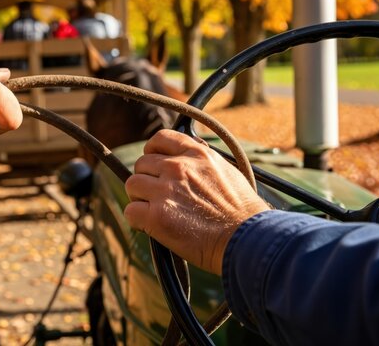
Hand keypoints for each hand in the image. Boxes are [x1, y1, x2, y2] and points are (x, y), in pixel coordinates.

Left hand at [124, 130, 268, 274]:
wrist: (247, 240)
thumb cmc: (242, 212)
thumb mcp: (226, 171)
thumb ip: (202, 162)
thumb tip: (184, 158)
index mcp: (197, 154)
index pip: (160, 138)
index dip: (152, 151)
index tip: (154, 161)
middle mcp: (178, 168)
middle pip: (142, 164)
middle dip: (147, 179)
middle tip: (158, 196)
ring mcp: (165, 191)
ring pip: (132, 185)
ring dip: (140, 198)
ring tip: (155, 211)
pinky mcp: (156, 216)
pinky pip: (131, 211)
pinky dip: (138, 220)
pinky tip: (152, 226)